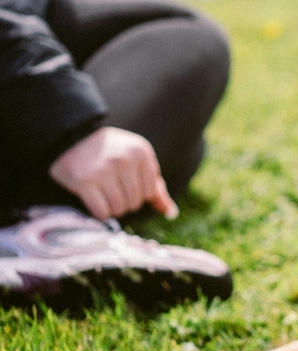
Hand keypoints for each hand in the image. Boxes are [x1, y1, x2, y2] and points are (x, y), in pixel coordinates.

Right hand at [48, 127, 178, 219]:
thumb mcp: (138, 160)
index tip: (127, 186)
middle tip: (114, 192)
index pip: (150, 192)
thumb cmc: (111, 152)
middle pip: (135, 202)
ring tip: (105, 196)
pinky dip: (100, 213)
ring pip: (118, 209)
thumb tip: (171, 213)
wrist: (73, 137)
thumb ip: (155, 186)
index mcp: (141, 153)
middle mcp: (124, 161)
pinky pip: (101, 211)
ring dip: (112, 209)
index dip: (139, 195)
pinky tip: (95, 202)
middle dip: (126, 203)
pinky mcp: (84, 182)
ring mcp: (103, 171)